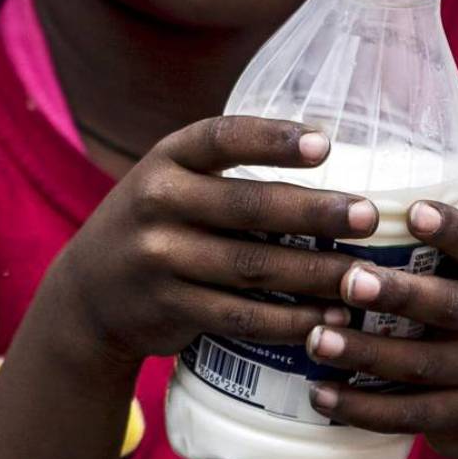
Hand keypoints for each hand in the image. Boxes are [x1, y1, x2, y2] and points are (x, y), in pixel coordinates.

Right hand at [33, 116, 378, 369]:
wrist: (89, 293)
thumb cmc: (158, 224)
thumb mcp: (174, 181)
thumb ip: (228, 170)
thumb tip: (331, 155)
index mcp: (166, 159)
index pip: (221, 138)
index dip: (273, 139)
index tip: (325, 142)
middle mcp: (158, 204)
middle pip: (247, 207)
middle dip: (314, 212)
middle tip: (368, 216)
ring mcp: (160, 259)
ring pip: (251, 268)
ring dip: (314, 274)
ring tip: (363, 277)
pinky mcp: (170, 308)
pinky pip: (240, 316)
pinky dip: (289, 320)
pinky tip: (326, 318)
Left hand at [304, 201, 457, 458]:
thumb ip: (423, 259)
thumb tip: (334, 218)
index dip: (451, 229)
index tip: (413, 212)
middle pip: (449, 306)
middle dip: (398, 294)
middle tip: (349, 281)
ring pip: (419, 364)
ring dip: (363, 352)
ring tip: (316, 339)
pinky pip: (406, 414)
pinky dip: (360, 407)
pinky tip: (319, 393)